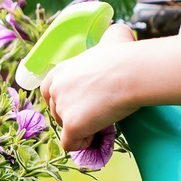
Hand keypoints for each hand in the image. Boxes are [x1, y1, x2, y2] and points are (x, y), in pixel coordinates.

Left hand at [41, 22, 137, 152]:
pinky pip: (70, 144)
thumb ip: (108, 38)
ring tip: (101, 123)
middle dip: (74, 116)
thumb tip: (116, 36)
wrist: (130, 73)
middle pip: (57, 112)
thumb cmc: (125, 54)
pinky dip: (82, 144)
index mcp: (60, 70)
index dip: (65, 101)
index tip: (84, 104)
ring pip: (65, 129)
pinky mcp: (71, 125)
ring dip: (81, 129)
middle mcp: (55, 88)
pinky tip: (96, 136)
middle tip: (97, 114)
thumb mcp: (113, 37)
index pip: (49, 92)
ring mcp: (62, 107)